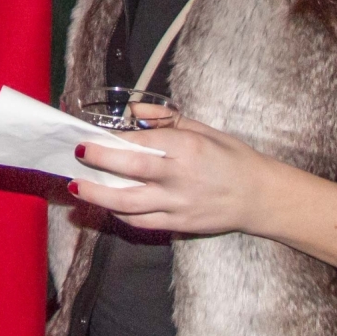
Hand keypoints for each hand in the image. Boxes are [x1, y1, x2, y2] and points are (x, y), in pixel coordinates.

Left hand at [68, 118, 269, 236]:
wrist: (260, 197)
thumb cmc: (231, 158)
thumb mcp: (203, 129)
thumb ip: (166, 119)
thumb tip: (133, 111)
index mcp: (187, 147)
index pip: (140, 142)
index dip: (111, 140)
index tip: (90, 136)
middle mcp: (179, 176)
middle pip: (129, 169)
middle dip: (98, 161)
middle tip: (77, 154)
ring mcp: (178, 204)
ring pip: (128, 203)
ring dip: (98, 194)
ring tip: (78, 186)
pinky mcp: (179, 224)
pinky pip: (141, 222)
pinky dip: (120, 214)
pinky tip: (107, 205)